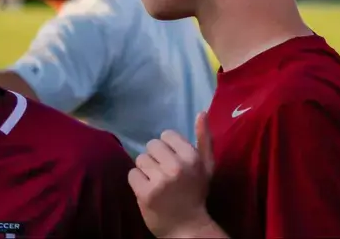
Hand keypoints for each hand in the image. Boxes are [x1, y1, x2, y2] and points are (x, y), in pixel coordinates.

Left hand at [128, 113, 219, 238]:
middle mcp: (176, 166)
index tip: (171, 160)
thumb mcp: (207, 165)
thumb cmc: (197, 193)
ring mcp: (160, 181)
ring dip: (145, 169)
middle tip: (162, 171)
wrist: (187, 227)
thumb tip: (200, 112)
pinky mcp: (145, 194)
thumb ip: (204, 138)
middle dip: (155, 157)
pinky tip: (147, 189)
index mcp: (192, 157)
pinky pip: (132, 175)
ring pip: (140, 159)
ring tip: (155, 181)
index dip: (167, 147)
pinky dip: (137, 181)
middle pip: (151, 145)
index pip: (166, 135)